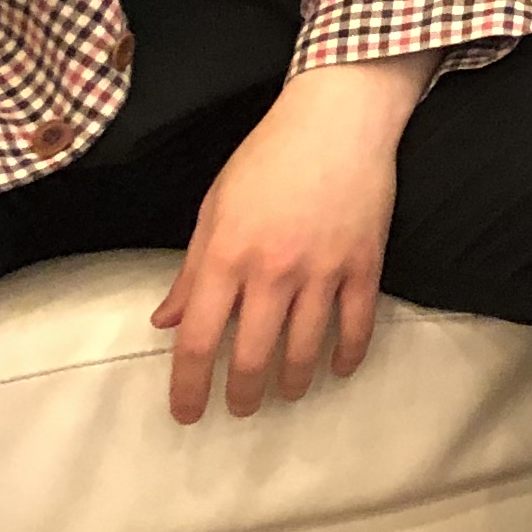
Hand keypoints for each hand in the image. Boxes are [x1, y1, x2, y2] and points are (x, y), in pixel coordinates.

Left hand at [151, 54, 429, 423]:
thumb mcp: (214, 207)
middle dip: (242, 394)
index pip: (196, 339)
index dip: (187, 385)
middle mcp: (271, 270)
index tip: (186, 413)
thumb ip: (191, 270)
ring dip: (293, 383)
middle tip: (239, 407)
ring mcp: (322, 270)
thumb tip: (166, 320)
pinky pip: (357, 324)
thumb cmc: (268, 157)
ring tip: (286, 392)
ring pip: (305, 349)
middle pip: (251, 356)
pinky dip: (348, 355)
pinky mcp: (364, 263)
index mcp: (226, 255)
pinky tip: (338, 369)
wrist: (338, 118)